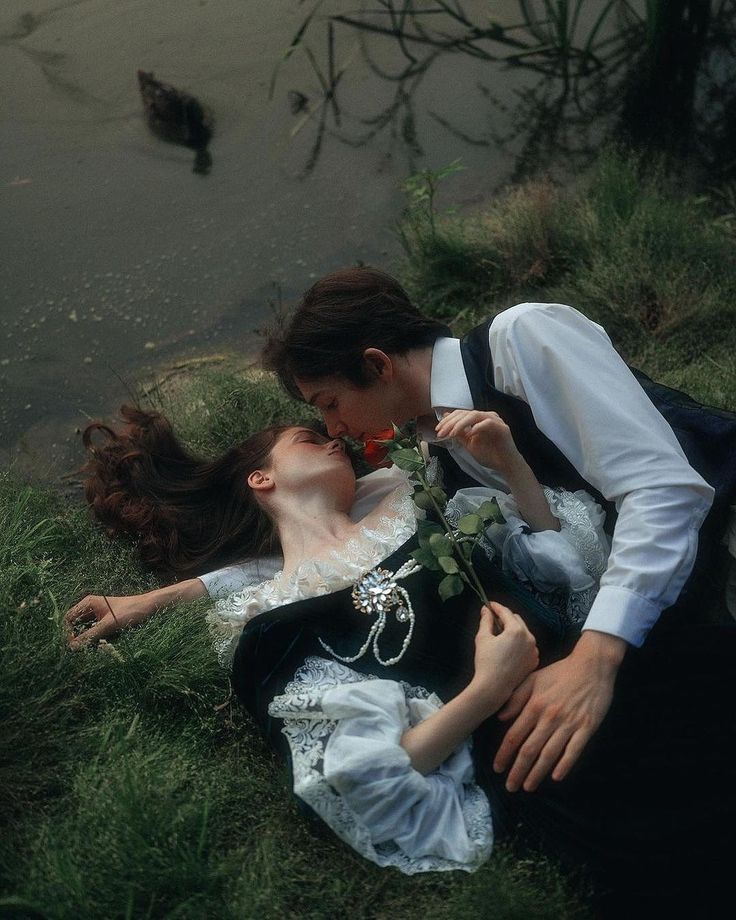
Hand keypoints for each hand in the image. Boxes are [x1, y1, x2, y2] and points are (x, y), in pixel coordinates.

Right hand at [63, 594, 150, 648]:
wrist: (149, 607)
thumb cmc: (130, 611)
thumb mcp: (109, 625)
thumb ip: (90, 635)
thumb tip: (71, 648)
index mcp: (88, 603)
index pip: (68, 619)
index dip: (66, 632)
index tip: (72, 646)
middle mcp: (90, 607)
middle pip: (74, 625)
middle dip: (75, 637)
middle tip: (80, 650)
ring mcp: (97, 614)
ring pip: (84, 629)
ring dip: (85, 639)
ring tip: (90, 648)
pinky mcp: (104, 620)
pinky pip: (93, 631)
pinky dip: (94, 638)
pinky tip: (100, 644)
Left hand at [435, 410, 521, 472]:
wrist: (504, 464)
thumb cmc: (488, 454)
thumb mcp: (469, 443)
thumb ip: (459, 433)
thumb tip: (447, 421)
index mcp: (478, 419)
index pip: (460, 414)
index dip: (448, 420)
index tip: (438, 430)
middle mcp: (486, 416)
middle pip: (465, 413)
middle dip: (451, 422)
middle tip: (442, 432)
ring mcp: (495, 420)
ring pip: (475, 415)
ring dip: (461, 424)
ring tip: (452, 433)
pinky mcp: (502, 427)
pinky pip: (488, 423)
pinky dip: (478, 427)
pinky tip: (470, 434)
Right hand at [472, 603, 538, 706]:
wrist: (494, 688)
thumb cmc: (486, 662)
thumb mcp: (482, 638)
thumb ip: (485, 620)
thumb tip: (486, 610)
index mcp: (517, 630)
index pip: (506, 612)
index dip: (496, 607)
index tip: (489, 605)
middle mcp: (529, 638)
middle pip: (517, 620)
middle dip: (505, 618)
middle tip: (493, 620)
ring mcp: (534, 650)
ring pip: (523, 633)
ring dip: (513, 630)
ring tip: (500, 635)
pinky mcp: (534, 661)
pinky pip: (527, 646)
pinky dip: (519, 643)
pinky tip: (508, 648)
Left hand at [493, 631, 626, 791]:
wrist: (591, 665)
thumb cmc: (560, 672)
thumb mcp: (533, 679)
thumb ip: (515, 698)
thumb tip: (500, 718)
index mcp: (534, 705)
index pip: (514, 736)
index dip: (504, 754)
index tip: (497, 768)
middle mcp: (549, 717)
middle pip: (529, 750)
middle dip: (517, 771)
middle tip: (510, 787)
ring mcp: (568, 723)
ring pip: (549, 754)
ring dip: (537, 773)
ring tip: (528, 787)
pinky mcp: (587, 727)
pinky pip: (574, 751)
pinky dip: (564, 765)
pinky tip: (556, 777)